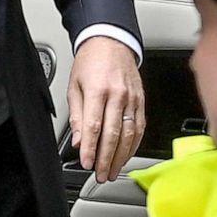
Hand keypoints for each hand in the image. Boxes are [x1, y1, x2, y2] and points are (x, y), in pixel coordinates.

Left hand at [68, 36, 143, 183]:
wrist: (111, 41)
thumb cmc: (90, 62)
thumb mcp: (74, 86)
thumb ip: (77, 115)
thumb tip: (79, 140)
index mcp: (98, 90)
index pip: (94, 126)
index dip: (90, 148)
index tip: (86, 163)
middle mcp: (118, 95)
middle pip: (113, 134)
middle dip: (106, 159)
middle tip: (100, 175)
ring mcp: (133, 98)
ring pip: (129, 134)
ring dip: (121, 157)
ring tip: (112, 171)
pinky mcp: (142, 101)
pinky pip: (140, 127)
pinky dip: (134, 145)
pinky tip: (126, 156)